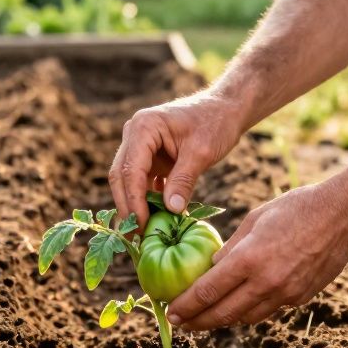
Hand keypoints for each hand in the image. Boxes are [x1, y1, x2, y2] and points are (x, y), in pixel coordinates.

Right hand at [109, 92, 244, 224]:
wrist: (225, 109)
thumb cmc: (215, 123)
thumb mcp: (201, 153)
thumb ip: (183, 181)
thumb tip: (171, 212)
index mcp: (143, 127)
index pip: (131, 170)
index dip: (134, 201)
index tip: (142, 227)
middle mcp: (134, 134)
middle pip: (122, 177)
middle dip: (127, 208)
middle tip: (134, 238)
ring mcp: (140, 146)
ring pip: (129, 182)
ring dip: (135, 207)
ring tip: (143, 235)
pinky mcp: (150, 157)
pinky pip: (143, 182)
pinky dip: (148, 201)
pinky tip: (156, 221)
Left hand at [166, 182, 347, 330]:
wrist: (343, 216)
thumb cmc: (296, 208)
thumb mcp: (255, 219)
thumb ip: (231, 248)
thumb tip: (211, 268)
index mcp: (249, 258)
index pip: (208, 291)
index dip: (185, 307)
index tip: (170, 314)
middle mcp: (266, 282)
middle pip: (222, 313)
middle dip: (197, 322)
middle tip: (179, 324)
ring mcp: (285, 294)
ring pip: (244, 318)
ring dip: (221, 320)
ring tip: (204, 317)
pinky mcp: (299, 298)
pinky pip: (266, 311)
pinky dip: (247, 311)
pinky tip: (237, 305)